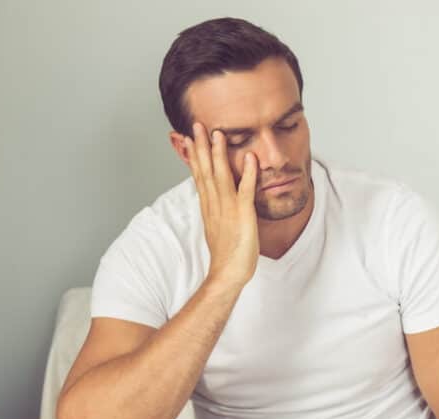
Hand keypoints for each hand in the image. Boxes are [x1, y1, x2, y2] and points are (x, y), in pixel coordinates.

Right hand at [185, 121, 259, 288]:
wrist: (228, 274)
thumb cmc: (226, 254)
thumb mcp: (218, 227)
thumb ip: (216, 211)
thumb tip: (215, 202)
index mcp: (208, 206)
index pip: (198, 175)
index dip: (194, 155)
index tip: (188, 137)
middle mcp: (214, 204)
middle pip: (205, 170)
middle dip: (200, 146)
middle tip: (196, 125)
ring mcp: (228, 208)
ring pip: (220, 175)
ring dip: (219, 153)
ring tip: (217, 133)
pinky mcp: (243, 215)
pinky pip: (245, 190)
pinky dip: (248, 173)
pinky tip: (250, 157)